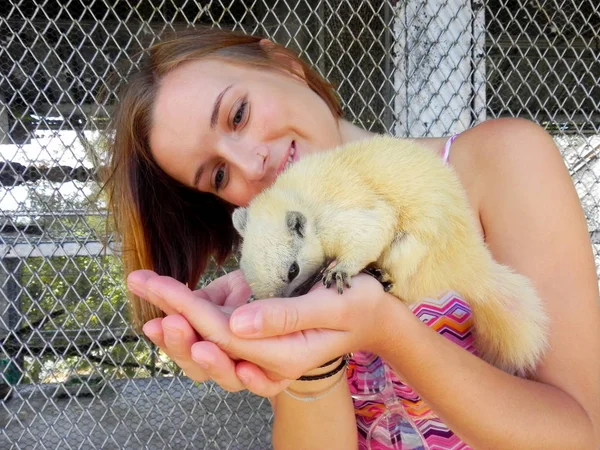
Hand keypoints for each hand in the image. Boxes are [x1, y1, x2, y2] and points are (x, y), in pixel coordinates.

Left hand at [129, 269, 391, 390]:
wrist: (370, 312)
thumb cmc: (356, 302)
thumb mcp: (331, 305)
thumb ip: (286, 316)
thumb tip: (236, 325)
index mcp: (283, 356)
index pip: (225, 336)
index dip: (187, 310)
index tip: (157, 284)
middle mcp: (266, 362)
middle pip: (210, 352)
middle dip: (174, 325)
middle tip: (146, 295)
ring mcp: (260, 354)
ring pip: (209, 356)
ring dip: (178, 337)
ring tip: (151, 313)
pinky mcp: (257, 340)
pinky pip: (219, 345)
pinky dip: (193, 332)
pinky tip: (172, 314)